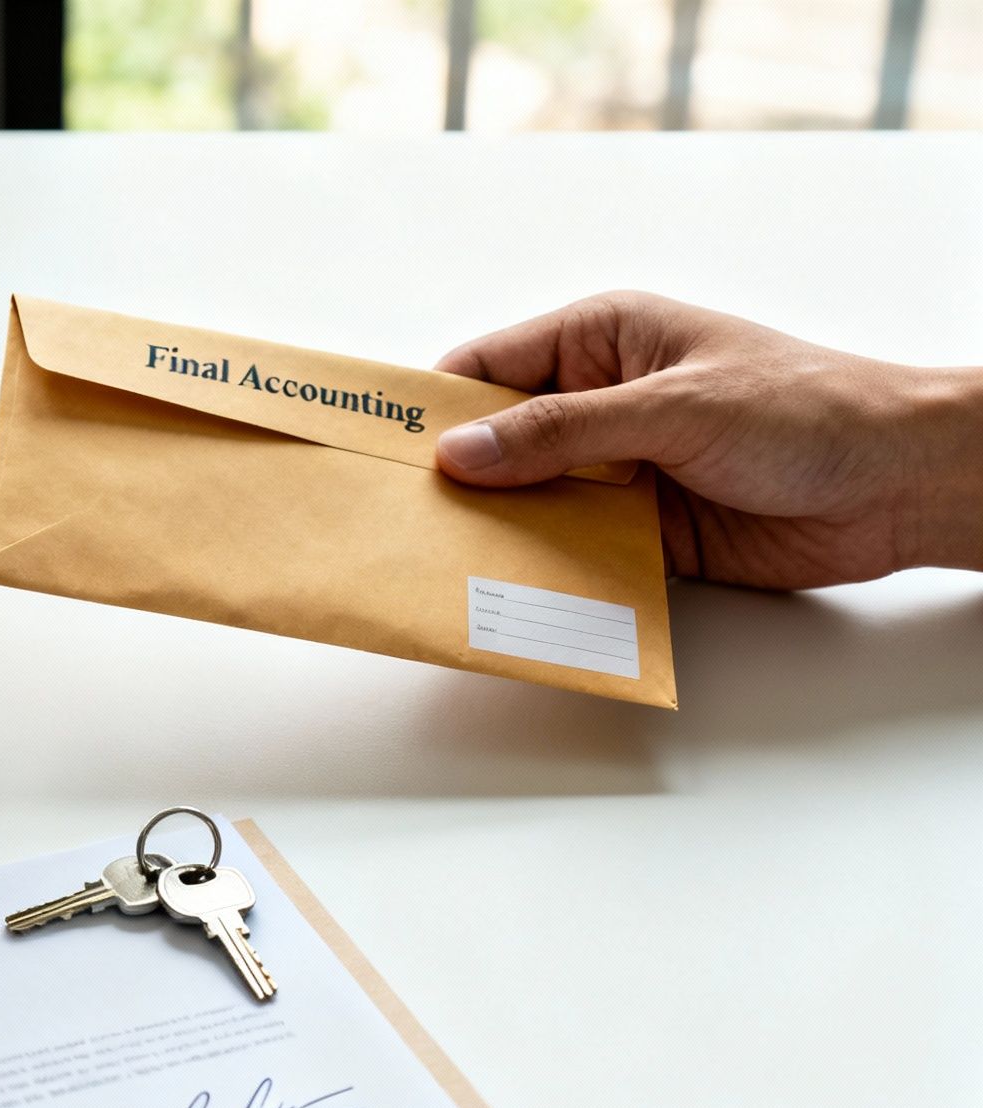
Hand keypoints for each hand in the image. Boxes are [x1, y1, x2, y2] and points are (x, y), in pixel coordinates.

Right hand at [431, 292, 982, 589]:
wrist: (901, 484)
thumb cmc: (806, 411)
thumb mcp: (672, 408)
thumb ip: (563, 433)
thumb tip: (463, 454)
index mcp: (601, 340)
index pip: (488, 369)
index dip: (431, 408)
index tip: (377, 451)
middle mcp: (601, 402)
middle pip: (499, 443)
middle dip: (455, 480)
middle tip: (396, 522)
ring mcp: (621, 470)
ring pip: (530, 503)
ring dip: (496, 534)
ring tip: (437, 567)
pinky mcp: (644, 533)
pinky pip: (573, 554)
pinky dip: (544, 574)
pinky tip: (507, 595)